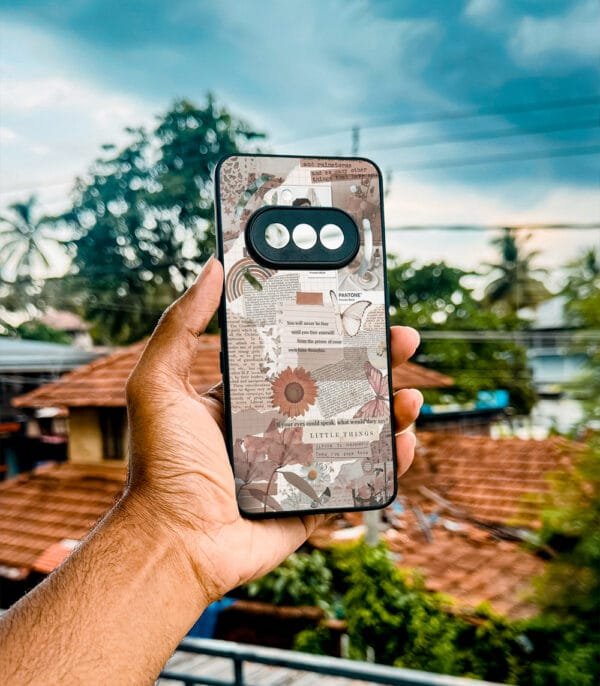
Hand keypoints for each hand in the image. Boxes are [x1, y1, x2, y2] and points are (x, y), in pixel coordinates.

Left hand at [124, 256, 422, 603]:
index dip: (331, 330)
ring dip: (391, 408)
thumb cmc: (162, 466)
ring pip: (359, 428)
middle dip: (376, 361)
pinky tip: (405, 442)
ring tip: (410, 394)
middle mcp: (279, 425)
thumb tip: (212, 267)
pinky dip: (389, 460)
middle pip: (340, 386)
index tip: (358, 306)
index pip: (299, 354)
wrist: (175, 543)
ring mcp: (302, 462)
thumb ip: (181, 325)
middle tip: (403, 340)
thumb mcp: (160, 384)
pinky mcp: (317, 500)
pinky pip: (362, 476)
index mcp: (249, 396)